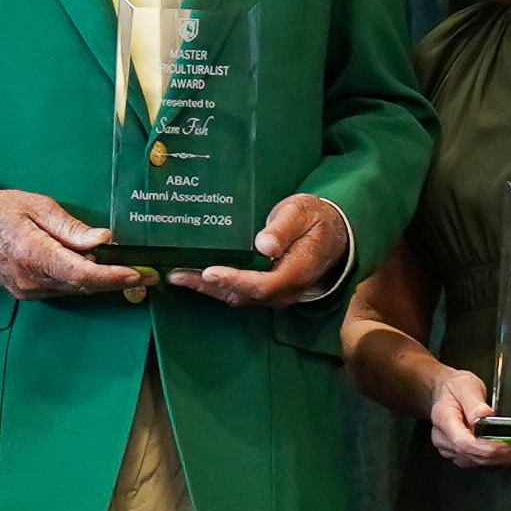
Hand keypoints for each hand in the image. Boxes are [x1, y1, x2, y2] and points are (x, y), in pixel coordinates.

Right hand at [0, 188, 134, 300]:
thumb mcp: (36, 206)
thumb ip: (70, 227)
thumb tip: (103, 240)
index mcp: (33, 253)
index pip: (81, 274)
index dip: (113, 277)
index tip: (138, 273)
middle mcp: (31, 279)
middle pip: (84, 286)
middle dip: (118, 281)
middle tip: (149, 274)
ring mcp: (28, 290)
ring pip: (76, 291)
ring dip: (102, 282)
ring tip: (131, 270)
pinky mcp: (28, 294)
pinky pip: (64, 290)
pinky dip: (83, 281)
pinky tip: (97, 270)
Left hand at [179, 194, 348, 308]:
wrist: (331, 234)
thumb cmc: (314, 219)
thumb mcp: (301, 213)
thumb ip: (283, 228)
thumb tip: (265, 246)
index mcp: (297, 271)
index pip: (263, 284)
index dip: (235, 280)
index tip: (209, 271)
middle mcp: (286, 290)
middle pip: (244, 295)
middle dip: (209, 287)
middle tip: (178, 274)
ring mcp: (276, 294)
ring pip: (238, 297)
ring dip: (207, 289)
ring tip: (178, 275)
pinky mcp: (266, 291)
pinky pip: (239, 293)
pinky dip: (216, 287)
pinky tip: (195, 276)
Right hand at [416, 363, 510, 469]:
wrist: (443, 392)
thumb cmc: (453, 388)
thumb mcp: (464, 386)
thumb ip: (473, 402)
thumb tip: (484, 415)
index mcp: (444, 421)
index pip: (465, 443)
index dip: (489, 447)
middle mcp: (446, 441)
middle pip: (479, 455)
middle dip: (509, 454)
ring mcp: (453, 450)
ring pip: (483, 461)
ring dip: (510, 458)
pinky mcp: (462, 455)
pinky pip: (483, 461)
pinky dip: (503, 458)